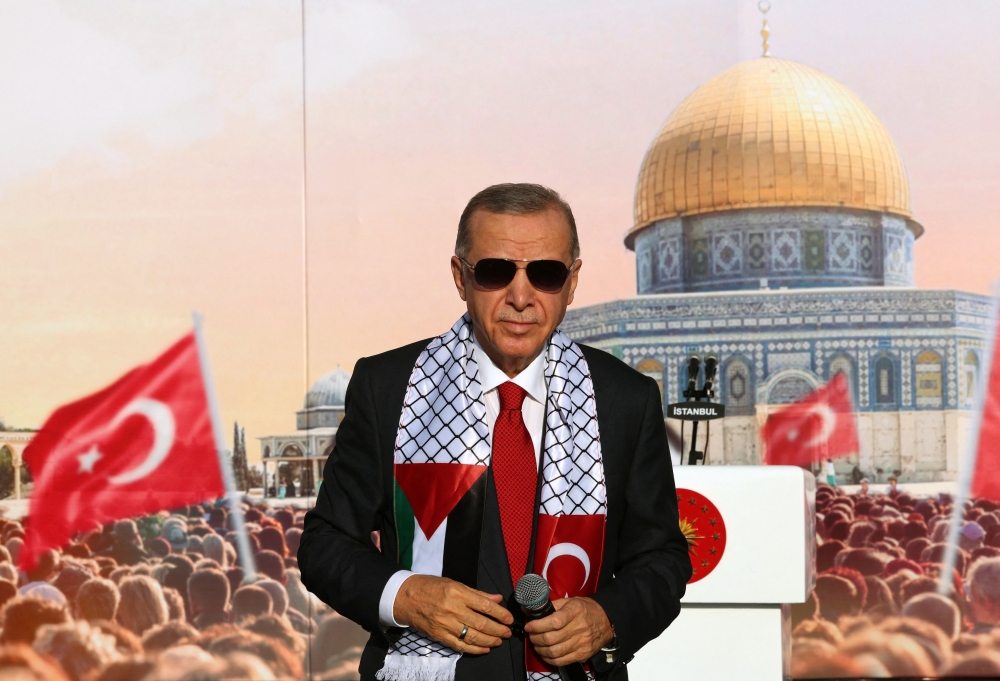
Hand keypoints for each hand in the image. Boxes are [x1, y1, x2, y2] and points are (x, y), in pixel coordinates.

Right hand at [393, 575, 513, 654]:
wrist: (405, 597)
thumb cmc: (430, 587)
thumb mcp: (454, 583)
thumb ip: (476, 593)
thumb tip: (496, 598)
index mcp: (457, 592)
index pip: (484, 605)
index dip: (499, 614)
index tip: (509, 618)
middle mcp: (452, 609)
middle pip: (481, 623)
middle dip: (498, 629)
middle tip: (508, 632)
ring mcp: (445, 624)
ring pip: (472, 636)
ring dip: (489, 640)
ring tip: (499, 640)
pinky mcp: (439, 635)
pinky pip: (460, 645)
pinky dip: (474, 649)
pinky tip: (484, 649)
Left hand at [523, 597, 612, 666]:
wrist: (607, 620)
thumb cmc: (585, 609)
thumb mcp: (570, 601)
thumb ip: (551, 605)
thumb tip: (529, 608)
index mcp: (575, 611)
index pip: (554, 622)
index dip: (538, 625)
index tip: (530, 625)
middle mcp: (579, 628)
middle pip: (551, 638)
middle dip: (535, 638)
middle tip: (531, 634)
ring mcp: (581, 643)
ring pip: (554, 651)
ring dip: (540, 649)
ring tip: (536, 644)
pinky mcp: (582, 654)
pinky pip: (561, 661)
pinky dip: (549, 659)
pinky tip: (545, 653)